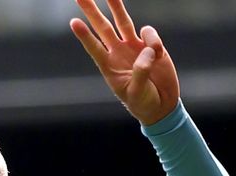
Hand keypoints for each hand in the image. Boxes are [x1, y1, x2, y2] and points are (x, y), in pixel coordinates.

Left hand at [70, 0, 179, 124]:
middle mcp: (118, 53)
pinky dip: (153, 40)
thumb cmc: (143, 103)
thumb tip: (147, 50)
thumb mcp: (137, 92)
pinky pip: (148, 33)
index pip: (94, 48)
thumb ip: (141, 71)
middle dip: (92, 12)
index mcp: (109, 67)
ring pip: (122, 21)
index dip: (84, 36)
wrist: (161, 105)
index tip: (73, 22)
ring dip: (116, 6)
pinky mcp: (151, 45)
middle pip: (103, 28)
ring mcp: (133, 47)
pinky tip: (158, 56)